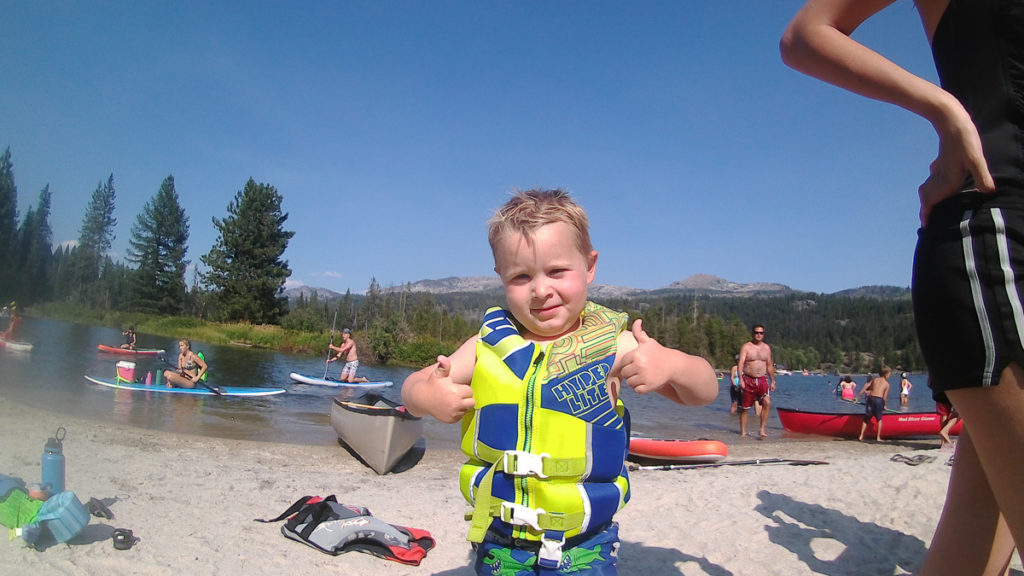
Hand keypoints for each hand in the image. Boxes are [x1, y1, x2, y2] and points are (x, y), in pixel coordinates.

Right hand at [426, 355, 474, 422]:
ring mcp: (453, 413)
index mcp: (455, 392)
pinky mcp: (451, 420)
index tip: (456, 388)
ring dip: (463, 406)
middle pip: (471, 402)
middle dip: (466, 398)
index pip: (470, 391)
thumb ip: (444, 366)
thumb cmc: (432, 384)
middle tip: (456, 395)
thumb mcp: (438, 374)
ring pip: (467, 409)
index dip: (464, 389)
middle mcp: (455, 404)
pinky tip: (450, 407)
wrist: (421, 399)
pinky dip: (457, 413)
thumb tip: (441, 357)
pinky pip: (461, 416)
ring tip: (453, 400)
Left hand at [619, 320, 671, 394]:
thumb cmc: (657, 352)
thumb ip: (639, 332)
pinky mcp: (649, 386)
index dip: (628, 363)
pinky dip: (640, 388)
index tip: (635, 362)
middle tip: (639, 369)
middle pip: (624, 373)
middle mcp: (639, 365)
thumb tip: (637, 320)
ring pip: (630, 383)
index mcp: (636, 354)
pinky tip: (646, 382)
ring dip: (634, 381)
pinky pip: (637, 390)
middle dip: (630, 372)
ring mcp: (644, 376)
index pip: (623, 362)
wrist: (672, 364)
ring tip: (642, 375)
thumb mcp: (648, 342)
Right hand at [920, 103, 994, 224]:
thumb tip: (988, 192)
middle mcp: (939, 177)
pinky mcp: (941, 162)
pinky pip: (934, 179)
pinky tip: (939, 184)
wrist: (950, 120)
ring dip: (929, 199)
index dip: (927, 214)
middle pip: (927, 198)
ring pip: (929, 188)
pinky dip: (933, 187)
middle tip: (927, 223)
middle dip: (926, 210)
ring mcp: (939, 170)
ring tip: (931, 208)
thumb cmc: (964, 140)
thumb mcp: (976, 158)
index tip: (926, 226)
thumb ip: (982, 176)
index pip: (931, 201)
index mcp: (946, 180)